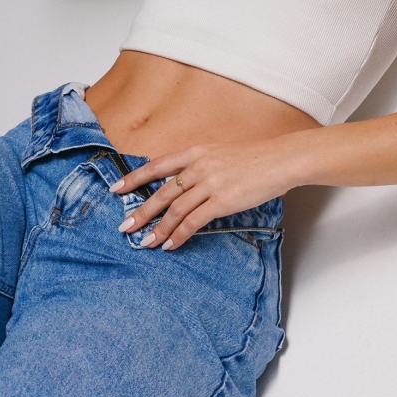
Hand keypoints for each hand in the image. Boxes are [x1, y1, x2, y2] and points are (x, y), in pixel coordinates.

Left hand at [110, 137, 295, 250]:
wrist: (279, 160)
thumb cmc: (253, 158)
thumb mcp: (220, 153)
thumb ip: (199, 165)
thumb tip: (182, 183)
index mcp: (195, 151)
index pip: (157, 165)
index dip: (134, 178)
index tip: (117, 190)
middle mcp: (198, 166)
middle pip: (161, 192)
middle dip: (141, 211)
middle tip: (124, 226)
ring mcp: (210, 183)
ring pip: (174, 210)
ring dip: (158, 229)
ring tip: (146, 243)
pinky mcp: (222, 201)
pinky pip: (194, 222)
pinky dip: (179, 235)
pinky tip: (171, 245)